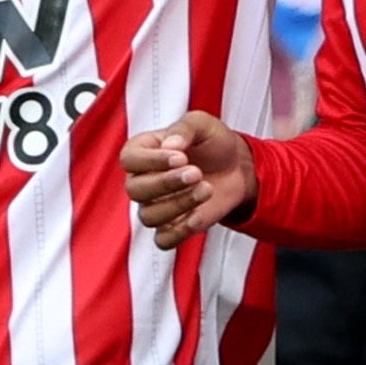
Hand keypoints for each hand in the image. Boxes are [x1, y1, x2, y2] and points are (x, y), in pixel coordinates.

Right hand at [121, 111, 255, 250]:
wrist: (236, 167)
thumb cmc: (213, 143)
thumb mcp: (202, 124)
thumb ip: (185, 128)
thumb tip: (170, 145)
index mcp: (142, 152)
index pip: (129, 160)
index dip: (152, 161)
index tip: (181, 157)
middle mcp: (142, 181)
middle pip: (135, 190)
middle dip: (166, 183)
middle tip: (196, 173)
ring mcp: (155, 206)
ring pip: (149, 216)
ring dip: (178, 204)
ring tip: (206, 189)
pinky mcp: (172, 227)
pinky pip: (163, 240)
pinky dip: (180, 231)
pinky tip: (199, 215)